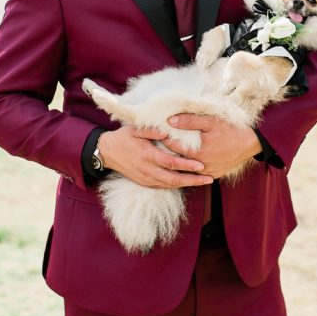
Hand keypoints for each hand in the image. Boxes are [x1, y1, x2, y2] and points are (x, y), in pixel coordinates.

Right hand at [97, 125, 213, 188]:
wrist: (107, 152)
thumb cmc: (123, 138)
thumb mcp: (135, 129)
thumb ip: (151, 131)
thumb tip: (167, 132)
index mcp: (147, 155)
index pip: (171, 163)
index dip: (187, 165)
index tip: (201, 165)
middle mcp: (147, 170)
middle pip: (174, 179)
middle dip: (193, 180)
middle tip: (209, 178)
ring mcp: (146, 178)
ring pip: (170, 185)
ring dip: (187, 184)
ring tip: (202, 181)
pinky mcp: (144, 183)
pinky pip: (163, 186)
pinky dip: (177, 185)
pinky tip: (187, 182)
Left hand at [160, 114, 260, 177]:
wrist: (250, 143)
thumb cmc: (229, 130)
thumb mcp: (210, 121)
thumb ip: (189, 121)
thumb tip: (170, 120)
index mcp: (196, 152)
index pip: (171, 145)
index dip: (163, 137)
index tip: (155, 132)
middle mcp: (200, 166)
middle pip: (176, 158)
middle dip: (167, 149)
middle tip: (158, 140)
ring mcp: (207, 173)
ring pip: (186, 167)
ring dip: (178, 159)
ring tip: (169, 149)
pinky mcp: (213, 175)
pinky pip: (196, 172)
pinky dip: (189, 166)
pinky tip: (184, 158)